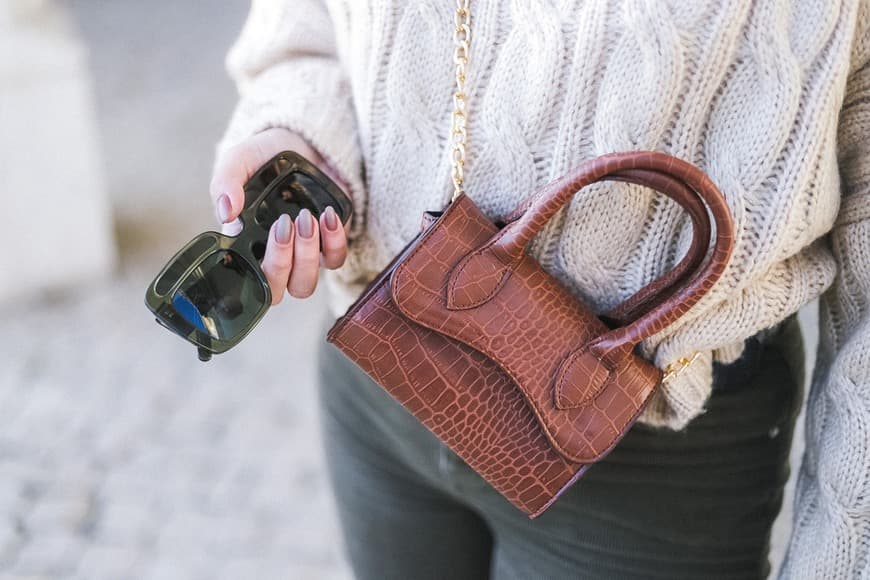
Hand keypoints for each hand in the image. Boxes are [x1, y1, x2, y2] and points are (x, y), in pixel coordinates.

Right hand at [210, 128, 349, 303]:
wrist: (303, 142)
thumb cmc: (266, 158)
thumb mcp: (239, 161)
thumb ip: (226, 182)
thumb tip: (226, 213)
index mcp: (244, 245)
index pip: (244, 282)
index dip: (251, 277)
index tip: (256, 245)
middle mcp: (273, 256)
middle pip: (276, 291)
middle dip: (280, 263)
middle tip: (283, 224)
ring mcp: (302, 254)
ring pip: (304, 284)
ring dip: (305, 256)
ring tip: (305, 218)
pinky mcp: (329, 244)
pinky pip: (334, 260)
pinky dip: (333, 242)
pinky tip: (327, 215)